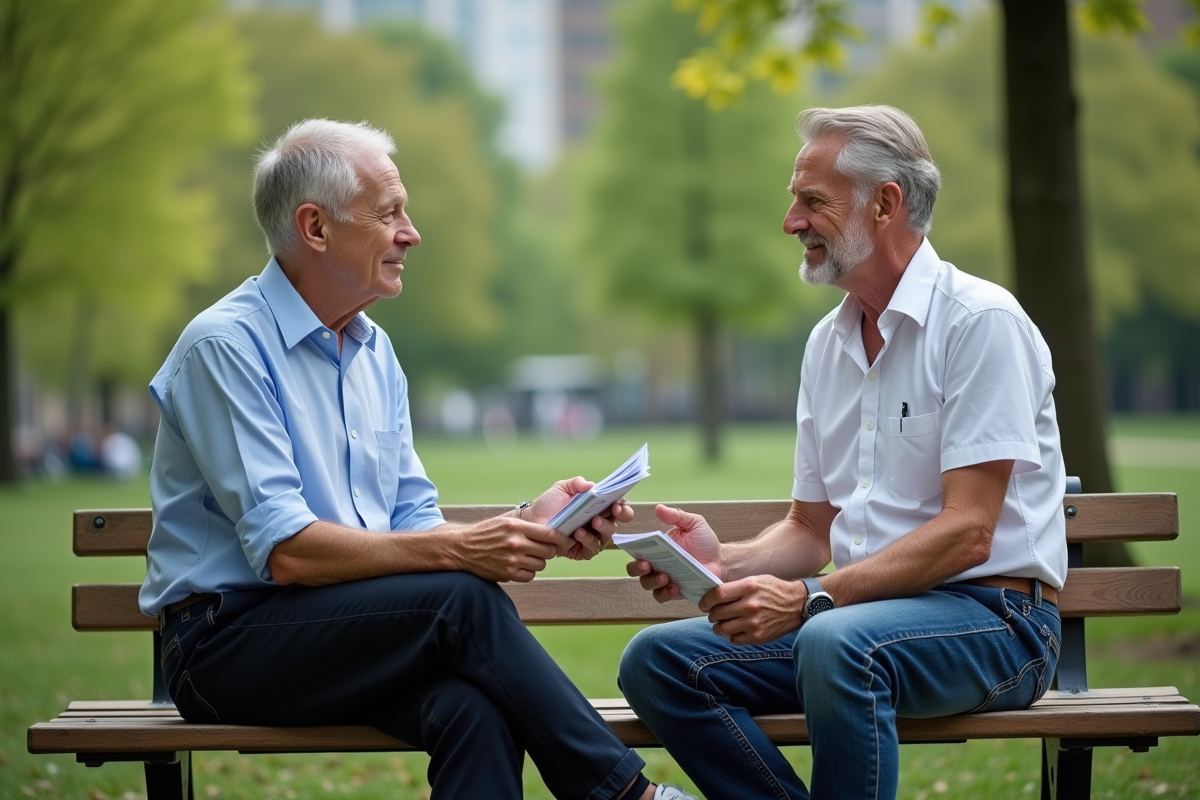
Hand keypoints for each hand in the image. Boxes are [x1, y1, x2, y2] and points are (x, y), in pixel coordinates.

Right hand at [453, 515, 572, 582]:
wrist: (462, 548)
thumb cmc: (485, 533)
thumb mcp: (505, 521)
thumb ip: (527, 526)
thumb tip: (552, 530)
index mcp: (517, 527)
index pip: (550, 534)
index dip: (562, 539)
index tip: (566, 540)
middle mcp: (516, 543)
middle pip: (548, 551)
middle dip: (548, 551)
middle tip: (542, 549)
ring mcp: (512, 560)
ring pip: (541, 565)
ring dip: (538, 562)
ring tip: (527, 556)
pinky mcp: (507, 574)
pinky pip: (530, 576)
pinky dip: (528, 572)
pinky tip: (520, 566)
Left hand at [528, 478, 633, 560]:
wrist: (532, 520)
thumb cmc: (549, 504)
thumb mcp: (562, 488)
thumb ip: (576, 484)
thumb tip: (591, 485)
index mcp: (597, 507)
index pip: (618, 507)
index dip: (622, 506)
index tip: (618, 503)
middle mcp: (598, 523)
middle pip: (617, 523)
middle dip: (619, 517)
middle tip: (612, 511)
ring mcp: (591, 538)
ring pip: (606, 538)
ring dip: (602, 529)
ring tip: (591, 522)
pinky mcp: (581, 551)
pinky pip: (591, 549)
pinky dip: (587, 541)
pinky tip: (578, 534)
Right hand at [626, 505, 721, 601]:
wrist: (721, 562)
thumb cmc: (705, 542)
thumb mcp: (694, 524)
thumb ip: (677, 516)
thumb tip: (659, 508)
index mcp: (657, 547)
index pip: (638, 549)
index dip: (632, 549)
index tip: (637, 549)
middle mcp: (656, 563)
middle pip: (635, 569)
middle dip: (637, 568)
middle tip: (647, 565)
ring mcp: (664, 579)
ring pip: (647, 584)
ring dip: (652, 582)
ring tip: (665, 577)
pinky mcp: (673, 592)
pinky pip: (662, 596)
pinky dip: (665, 593)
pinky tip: (675, 587)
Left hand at [701, 575, 804, 644]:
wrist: (797, 605)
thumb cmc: (774, 590)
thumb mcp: (756, 580)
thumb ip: (736, 587)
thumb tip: (713, 596)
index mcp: (749, 587)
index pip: (718, 595)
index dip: (706, 600)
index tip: (704, 603)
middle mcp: (750, 605)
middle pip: (717, 613)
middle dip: (711, 614)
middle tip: (713, 613)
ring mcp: (754, 623)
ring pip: (722, 628)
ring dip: (718, 627)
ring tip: (721, 623)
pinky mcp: (758, 636)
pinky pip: (733, 639)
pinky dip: (731, 635)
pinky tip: (736, 629)